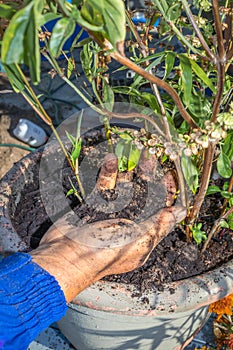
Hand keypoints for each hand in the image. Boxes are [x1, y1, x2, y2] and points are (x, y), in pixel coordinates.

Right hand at [30, 150, 185, 301]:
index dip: (167, 191)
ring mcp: (112, 212)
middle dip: (149, 175)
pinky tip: (110, 159)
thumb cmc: (105, 253)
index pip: (161, 209)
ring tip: (134, 152)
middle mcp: (130, 222)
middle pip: (144, 194)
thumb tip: (181, 212)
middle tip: (151, 155)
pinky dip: (107, 172)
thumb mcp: (139, 241)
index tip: (170, 173)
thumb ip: (159, 225)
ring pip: (124, 186)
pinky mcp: (94, 204)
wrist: (66, 256)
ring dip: (129, 170)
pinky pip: (104, 185)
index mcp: (144, 234)